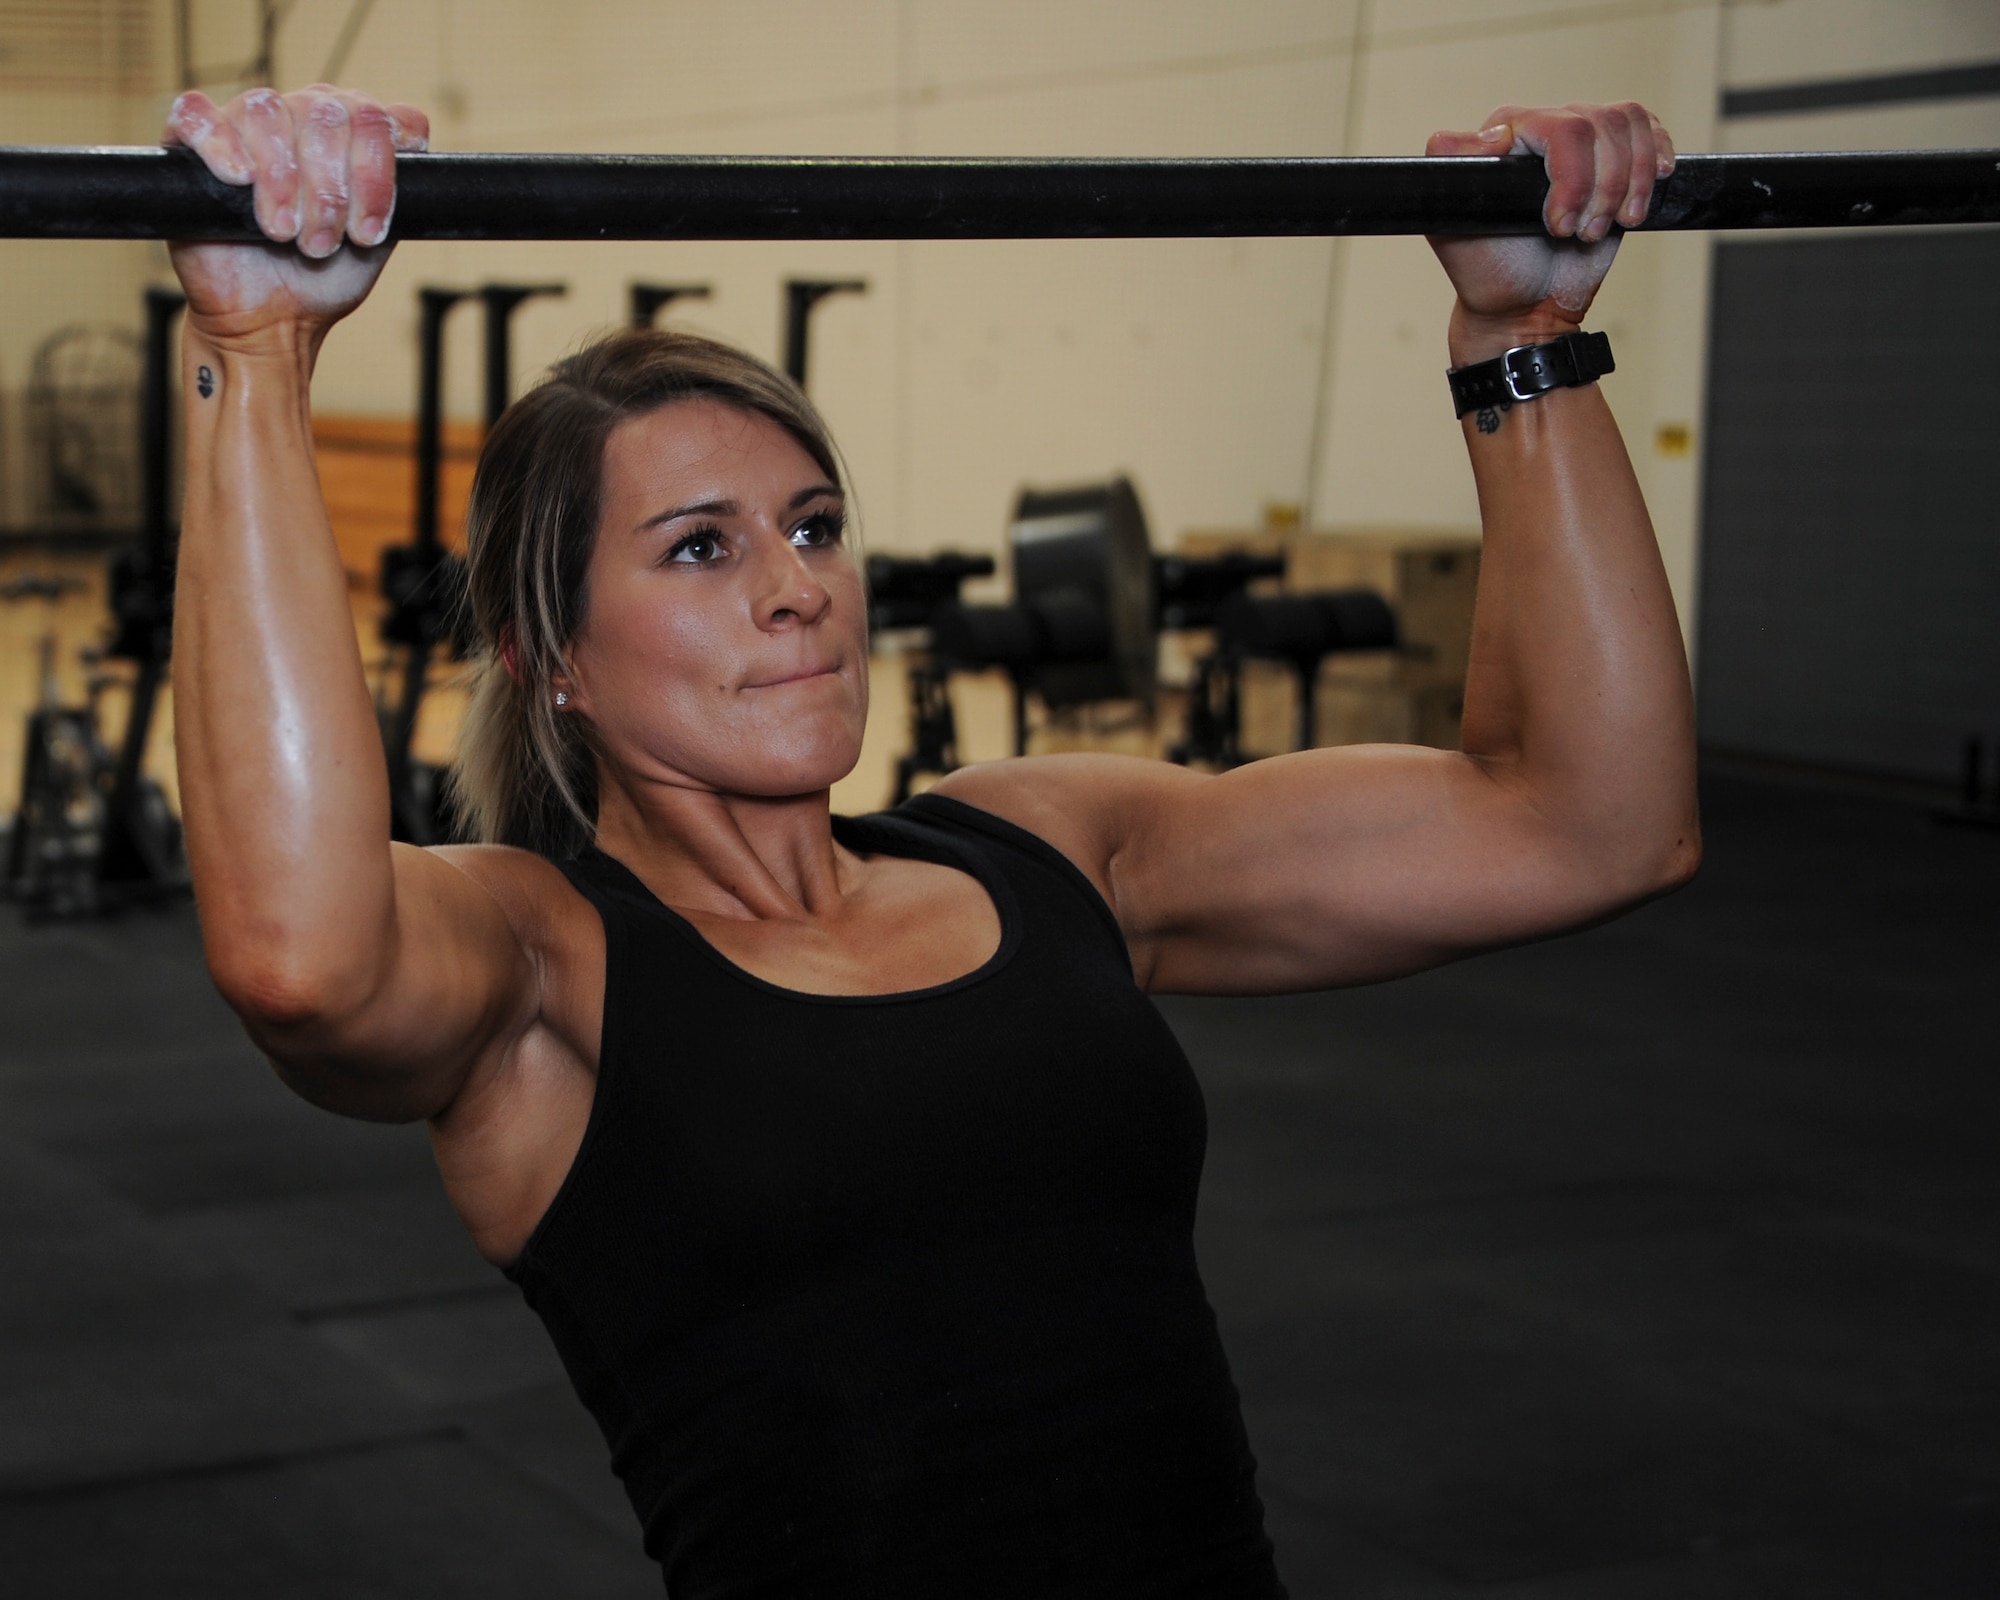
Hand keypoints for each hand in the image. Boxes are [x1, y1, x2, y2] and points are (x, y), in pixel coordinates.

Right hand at [164, 84, 428, 352]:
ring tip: (284, 234)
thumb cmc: (321, 278)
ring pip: (269, 111)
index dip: (378, 173)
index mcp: (350, 136)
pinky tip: (239, 180)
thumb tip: (416, 160)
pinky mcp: (191, 146)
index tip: (369, 231)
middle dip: (331, 190)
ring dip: (284, 180)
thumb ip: (401, 198)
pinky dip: (221, 143)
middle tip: (322, 243)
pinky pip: (198, 114)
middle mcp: (302, 117)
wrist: (269, 320)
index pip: (381, 117)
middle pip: (328, 113)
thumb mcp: (377, 240)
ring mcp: (245, 126)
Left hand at [1426, 102, 1673, 364]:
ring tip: (1599, 229)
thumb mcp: (1452, 230)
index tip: (1559, 227)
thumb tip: (1497, 135)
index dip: (1573, 179)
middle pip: (1602, 125)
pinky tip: (1638, 199)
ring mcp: (1583, 139)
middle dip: (1601, 190)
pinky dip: (1653, 164)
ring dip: (1627, 187)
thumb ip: (1452, 173)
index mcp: (1505, 134)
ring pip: (1630, 126)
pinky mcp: (1616, 156)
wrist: (1527, 305)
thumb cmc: (1490, 272)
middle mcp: (1545, 127)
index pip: (1562, 127)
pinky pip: (1649, 132)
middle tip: (1579, 235)